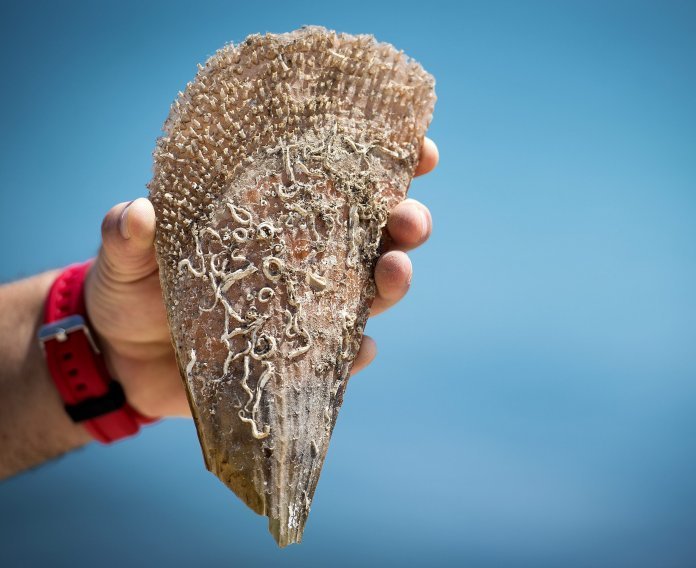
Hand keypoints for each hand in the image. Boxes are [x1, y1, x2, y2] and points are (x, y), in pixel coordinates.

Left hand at [84, 138, 438, 417]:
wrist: (122, 357)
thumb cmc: (131, 288)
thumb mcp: (126, 256)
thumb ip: (131, 236)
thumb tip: (140, 214)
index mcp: (272, 216)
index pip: (339, 181)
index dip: (386, 163)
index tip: (419, 152)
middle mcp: (302, 259)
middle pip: (372, 236)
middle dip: (403, 223)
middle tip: (409, 221)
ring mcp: (304, 309)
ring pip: (370, 292)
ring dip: (392, 282)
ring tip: (393, 272)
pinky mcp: (298, 357)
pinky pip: (342, 354)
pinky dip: (356, 352)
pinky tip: (357, 349)